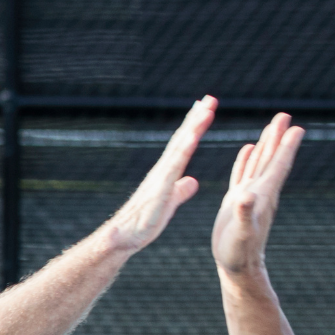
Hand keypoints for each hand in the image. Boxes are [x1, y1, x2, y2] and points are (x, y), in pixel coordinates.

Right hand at [103, 96, 217, 251]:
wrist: (124, 237)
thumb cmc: (144, 223)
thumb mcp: (169, 203)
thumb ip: (181, 191)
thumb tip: (192, 181)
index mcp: (166, 173)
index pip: (183, 145)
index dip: (194, 126)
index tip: (205, 109)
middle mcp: (163, 169)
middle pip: (182, 138)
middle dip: (196, 118)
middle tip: (210, 98)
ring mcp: (160, 176)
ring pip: (180, 146)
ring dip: (193, 126)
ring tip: (206, 108)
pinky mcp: (160, 188)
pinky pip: (174, 165)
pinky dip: (184, 149)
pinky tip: (193, 136)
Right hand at [212, 113, 304, 276]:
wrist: (236, 268)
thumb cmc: (239, 253)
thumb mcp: (242, 233)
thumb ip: (245, 214)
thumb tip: (246, 196)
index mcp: (263, 196)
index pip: (278, 166)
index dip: (287, 146)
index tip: (297, 127)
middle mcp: (259, 192)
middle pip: (271, 159)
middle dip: (278, 137)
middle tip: (285, 115)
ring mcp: (249, 195)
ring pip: (259, 163)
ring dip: (266, 144)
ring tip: (272, 126)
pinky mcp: (236, 201)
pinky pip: (243, 174)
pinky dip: (246, 160)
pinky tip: (248, 148)